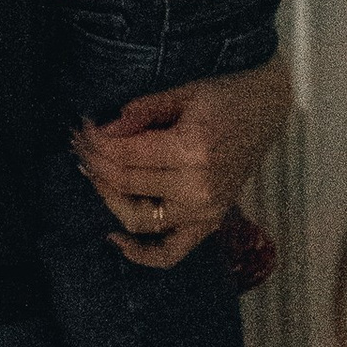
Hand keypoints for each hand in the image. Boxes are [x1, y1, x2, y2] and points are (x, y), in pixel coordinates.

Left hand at [74, 51, 292, 271]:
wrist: (267, 108)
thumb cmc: (225, 93)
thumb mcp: (183, 91)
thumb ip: (141, 113)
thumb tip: (101, 131)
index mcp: (192, 150)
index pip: (124, 155)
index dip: (95, 142)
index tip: (81, 128)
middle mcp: (197, 187)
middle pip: (125, 184)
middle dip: (95, 162)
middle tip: (79, 143)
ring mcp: (205, 210)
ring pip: (138, 219)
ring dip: (109, 198)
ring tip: (94, 173)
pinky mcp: (209, 222)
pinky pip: (171, 252)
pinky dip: (142, 254)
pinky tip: (116, 240)